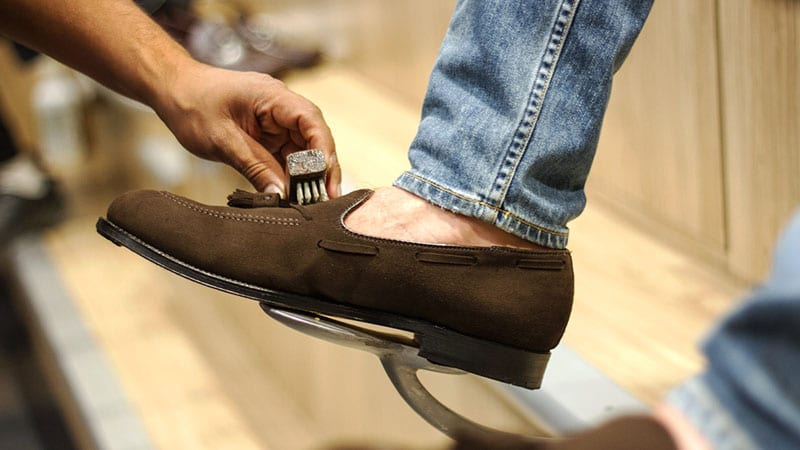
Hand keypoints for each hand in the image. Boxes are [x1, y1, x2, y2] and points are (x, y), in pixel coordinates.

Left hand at [152, 61, 339, 196]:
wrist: (173, 91)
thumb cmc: (192, 105)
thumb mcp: (222, 140)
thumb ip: (254, 166)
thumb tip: (281, 193)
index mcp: (273, 97)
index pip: (310, 120)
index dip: (323, 149)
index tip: (326, 178)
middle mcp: (281, 107)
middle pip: (314, 138)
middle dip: (322, 168)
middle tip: (327, 199)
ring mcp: (276, 122)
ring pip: (303, 150)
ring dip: (308, 175)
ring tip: (313, 202)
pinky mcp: (268, 135)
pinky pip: (287, 156)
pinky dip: (291, 175)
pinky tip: (294, 195)